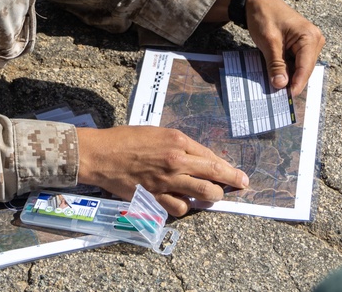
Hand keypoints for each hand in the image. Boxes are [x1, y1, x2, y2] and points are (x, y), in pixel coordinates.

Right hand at [76, 125, 248, 216]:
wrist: (101, 154)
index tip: (238, 174)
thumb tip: (198, 157)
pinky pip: (180, 208)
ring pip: (203, 193)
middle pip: (214, 174)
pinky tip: (185, 202)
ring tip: (214, 196)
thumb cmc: (125, 139)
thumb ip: (178, 144)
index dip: (228, 167)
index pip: (211, 157)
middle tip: (241, 185)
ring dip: (213, 196)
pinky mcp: (155, 197)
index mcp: (177, 141)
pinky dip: (186, 206)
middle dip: (232, 181)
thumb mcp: (157, 133)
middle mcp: (176, 161)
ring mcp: (167, 181)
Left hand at [245, 0, 324, 95]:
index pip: (306, 67)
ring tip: (277, 87)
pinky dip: (287, 69)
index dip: (297, 83)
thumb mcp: (268, 42)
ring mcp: (309, 42)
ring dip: (289, 76)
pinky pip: (296, 62)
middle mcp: (314, 39)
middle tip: (280, 97)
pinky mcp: (301, 45)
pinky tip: (278, 76)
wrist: (258, 1)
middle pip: (305, 69)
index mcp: (309, 37)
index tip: (289, 97)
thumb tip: (281, 85)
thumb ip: (276, 64)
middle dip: (293, 81)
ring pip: (300, 67)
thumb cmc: (264, 16)